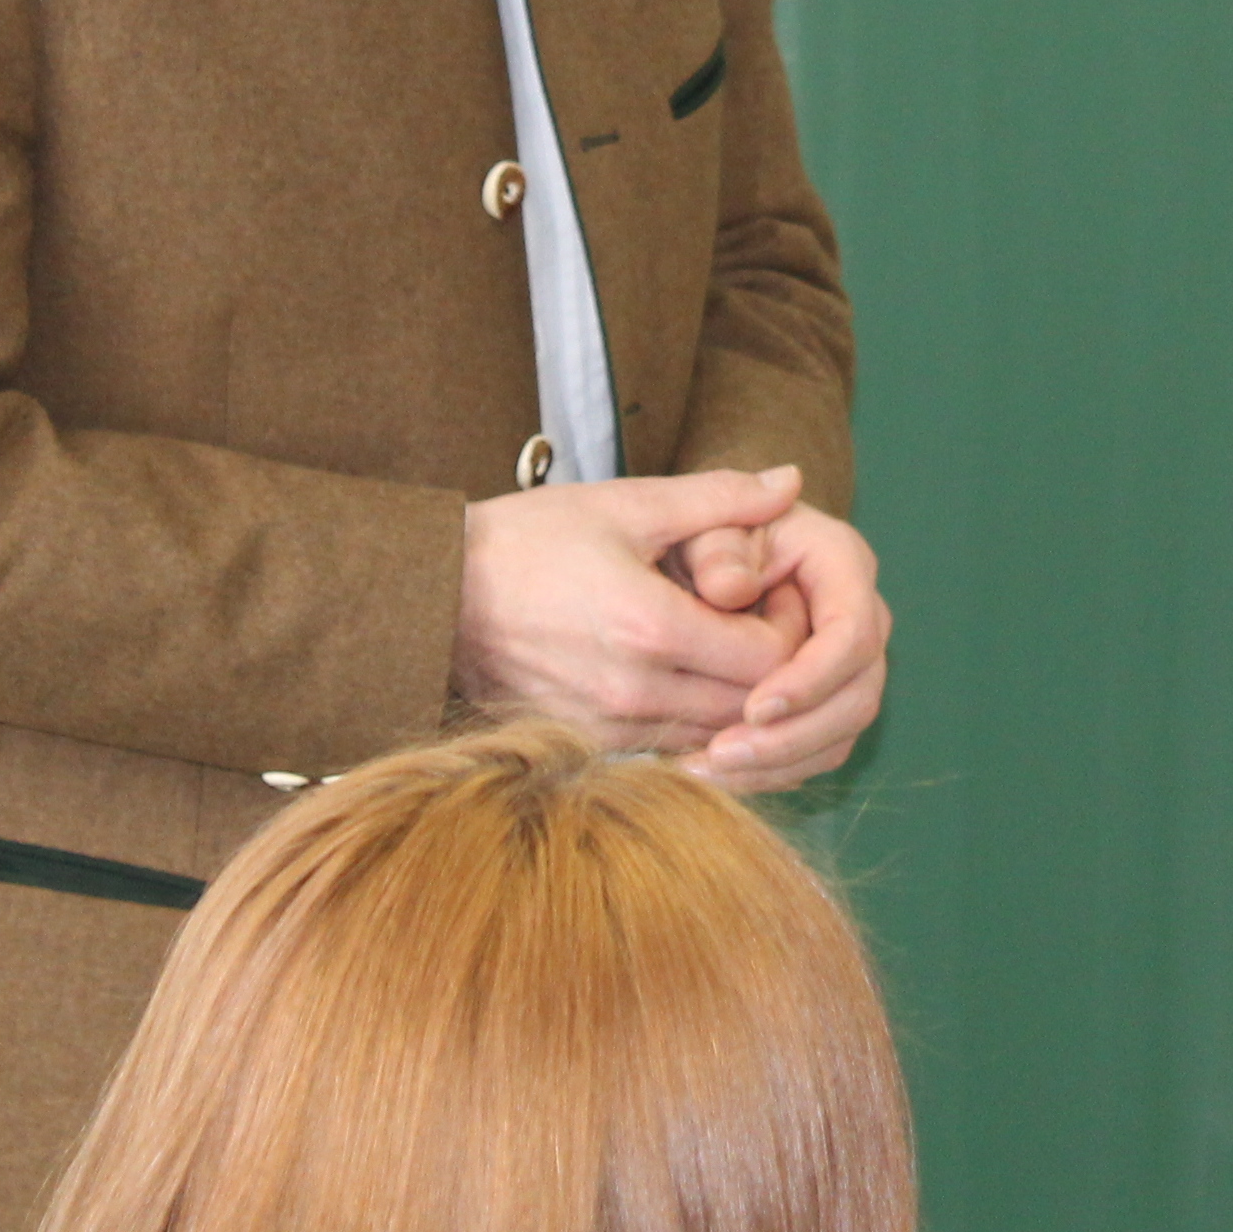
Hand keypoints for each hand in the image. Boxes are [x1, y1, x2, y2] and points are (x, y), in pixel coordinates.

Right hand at [455, 467, 809, 748]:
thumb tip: (791, 481)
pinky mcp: (589, 744)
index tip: (779, 597)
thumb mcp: (627, 503)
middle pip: (751, 708)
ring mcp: (609, 726)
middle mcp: (636, 690)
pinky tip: (688, 679)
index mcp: (653, 626)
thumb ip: (717, 498)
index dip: (793, 631)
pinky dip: (694, 724)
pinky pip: (670, 750)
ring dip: (737, 704)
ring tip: (729, 649)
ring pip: (715, 738)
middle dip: (776, 673)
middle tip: (765, 624)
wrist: (438, 592)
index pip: (770, 658)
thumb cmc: (531, 538)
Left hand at [680, 500, 888, 794]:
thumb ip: (715, 548)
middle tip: (724, 753)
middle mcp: (857, 616)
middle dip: (795, 736)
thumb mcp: (697, 525)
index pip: (851, 632)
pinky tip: (712, 774)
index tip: (753, 708)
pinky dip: (769, 771)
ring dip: (779, 763)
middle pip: (857, 696)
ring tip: (709, 769)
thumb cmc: (693, 532)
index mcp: (840, 561)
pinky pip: (813, 751)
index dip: (811, 678)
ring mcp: (844, 665)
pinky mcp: (822, 702)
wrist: (687, 553)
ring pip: (839, 734)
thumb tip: (730, 587)